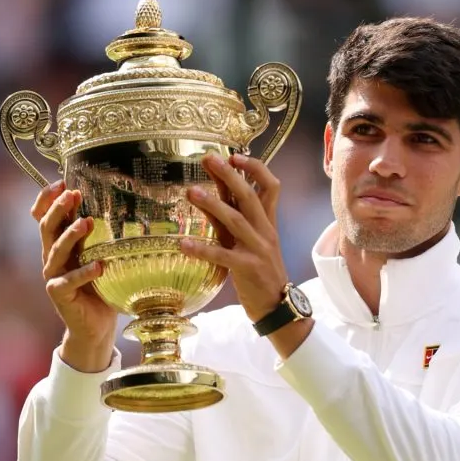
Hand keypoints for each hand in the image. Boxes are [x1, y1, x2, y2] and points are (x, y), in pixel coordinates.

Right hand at [31, 181, 117, 372]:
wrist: (96, 326)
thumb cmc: (102, 287)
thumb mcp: (102, 256)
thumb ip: (103, 237)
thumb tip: (125, 207)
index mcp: (60, 245)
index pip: (43, 217)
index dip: (46, 199)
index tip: (61, 182)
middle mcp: (52, 258)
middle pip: (47, 228)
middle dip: (58, 209)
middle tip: (72, 194)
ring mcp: (54, 277)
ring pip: (55, 251)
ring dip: (71, 235)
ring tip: (87, 222)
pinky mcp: (60, 296)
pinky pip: (68, 282)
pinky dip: (84, 273)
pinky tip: (100, 266)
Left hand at [181, 153, 288, 321]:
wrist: (277, 305)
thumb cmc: (259, 270)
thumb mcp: (249, 240)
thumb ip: (233, 218)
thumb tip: (214, 192)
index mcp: (268, 222)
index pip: (270, 186)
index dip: (255, 169)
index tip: (235, 156)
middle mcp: (265, 231)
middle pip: (250, 196)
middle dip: (230, 175)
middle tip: (209, 158)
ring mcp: (257, 249)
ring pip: (236, 221)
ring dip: (213, 205)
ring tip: (191, 191)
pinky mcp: (247, 269)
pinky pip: (222, 256)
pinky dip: (202, 249)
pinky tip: (183, 244)